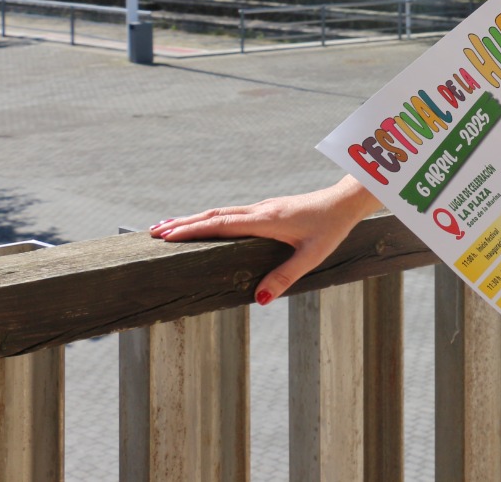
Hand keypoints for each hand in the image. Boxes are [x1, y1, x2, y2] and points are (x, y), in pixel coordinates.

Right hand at [149, 176, 381, 303]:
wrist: (346, 201)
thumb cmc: (331, 228)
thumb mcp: (311, 256)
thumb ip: (285, 276)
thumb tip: (258, 299)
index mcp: (265, 221)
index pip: (220, 225)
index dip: (192, 230)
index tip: (166, 235)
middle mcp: (259, 211)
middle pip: (214, 216)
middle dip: (183, 223)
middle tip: (154, 232)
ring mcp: (263, 208)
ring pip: (221, 212)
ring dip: (194, 219)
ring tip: (169, 227)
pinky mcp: (268, 209)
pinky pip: (231, 213)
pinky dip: (211, 218)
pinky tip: (206, 224)